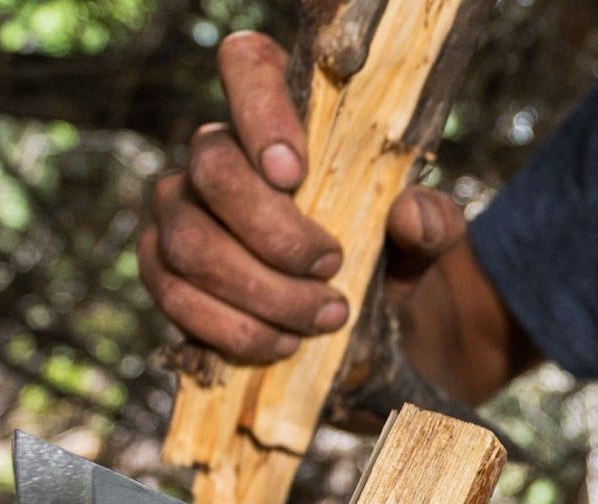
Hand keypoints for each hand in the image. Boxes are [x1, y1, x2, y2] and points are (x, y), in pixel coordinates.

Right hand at [138, 31, 465, 364]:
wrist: (357, 328)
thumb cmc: (383, 261)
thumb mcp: (424, 244)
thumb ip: (433, 224)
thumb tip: (410, 212)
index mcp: (276, 118)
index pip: (246, 67)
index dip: (261, 111)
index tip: (297, 172)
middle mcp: (212, 156)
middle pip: (214, 172)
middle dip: (276, 237)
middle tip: (331, 271)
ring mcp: (178, 215)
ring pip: (192, 245)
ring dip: (262, 294)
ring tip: (319, 319)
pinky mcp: (164, 275)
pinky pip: (176, 299)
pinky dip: (236, 330)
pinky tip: (282, 342)